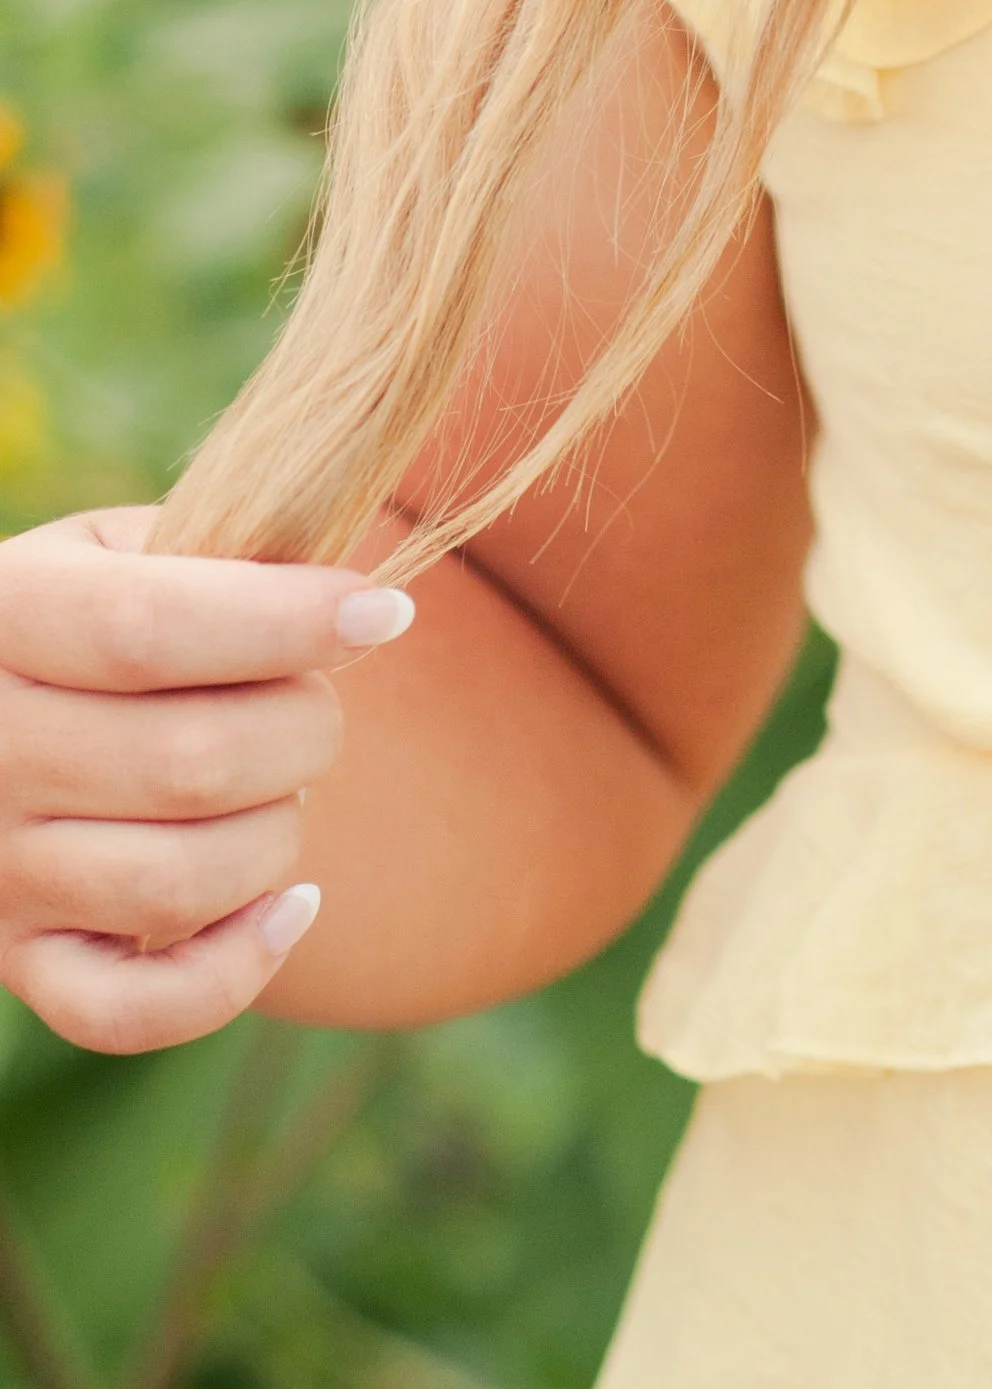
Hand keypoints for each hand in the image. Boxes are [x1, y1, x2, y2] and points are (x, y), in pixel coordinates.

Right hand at [0, 502, 414, 1053]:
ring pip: (178, 882)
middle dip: (303, 729)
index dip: (286, 621)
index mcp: (6, 616)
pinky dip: (233, 973)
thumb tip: (358, 605)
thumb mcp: (127, 547)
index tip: (387, 611)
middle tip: (312, 706)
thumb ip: (222, 556)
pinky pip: (130, 1012)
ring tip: (281, 787)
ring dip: (277, 832)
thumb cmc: (102, 610)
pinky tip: (292, 907)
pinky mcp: (18, 960)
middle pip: (188, 760)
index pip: (147, 629)